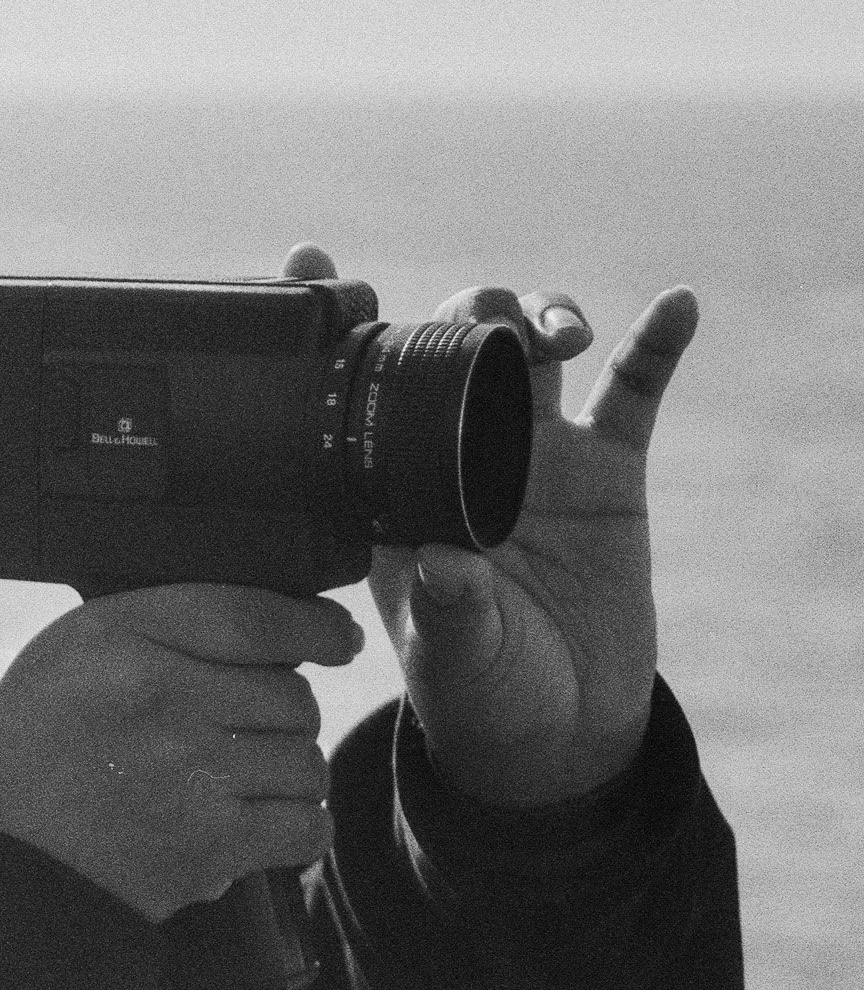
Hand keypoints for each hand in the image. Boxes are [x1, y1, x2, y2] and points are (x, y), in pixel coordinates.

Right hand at [0, 584, 361, 920]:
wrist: (2, 870)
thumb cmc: (30, 758)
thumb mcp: (64, 657)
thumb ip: (154, 629)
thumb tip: (272, 633)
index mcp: (117, 637)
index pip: (249, 614)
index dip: (312, 625)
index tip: (337, 636)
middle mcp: (159, 694)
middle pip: (291, 692)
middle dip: (282, 716)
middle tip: (240, 737)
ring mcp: (191, 770)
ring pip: (306, 759)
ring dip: (287, 775)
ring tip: (236, 785)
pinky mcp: (213, 842)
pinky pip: (307, 824)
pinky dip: (295, 829)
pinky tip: (257, 826)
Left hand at [281, 243, 697, 807]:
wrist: (555, 727)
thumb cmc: (476, 689)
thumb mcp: (452, 657)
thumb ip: (445, 610)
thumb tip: (440, 561)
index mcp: (396, 482)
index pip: (358, 384)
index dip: (337, 319)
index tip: (310, 261)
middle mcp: (458, 448)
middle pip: (456, 342)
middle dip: (470, 314)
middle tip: (492, 332)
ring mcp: (535, 452)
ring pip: (535, 350)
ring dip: (546, 317)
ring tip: (562, 337)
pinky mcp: (607, 471)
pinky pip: (633, 392)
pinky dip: (654, 345)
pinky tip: (679, 306)